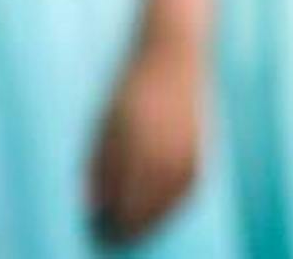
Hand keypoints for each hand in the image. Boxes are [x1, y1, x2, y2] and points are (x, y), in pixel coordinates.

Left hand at [87, 35, 204, 245]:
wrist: (174, 54)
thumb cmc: (131, 88)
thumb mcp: (103, 125)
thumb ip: (97, 167)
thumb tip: (91, 208)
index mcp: (136, 149)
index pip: (124, 207)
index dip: (111, 227)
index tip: (99, 236)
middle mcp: (166, 154)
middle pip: (148, 210)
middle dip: (130, 229)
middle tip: (114, 238)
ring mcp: (188, 151)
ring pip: (170, 202)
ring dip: (153, 219)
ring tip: (136, 227)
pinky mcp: (202, 147)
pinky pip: (187, 187)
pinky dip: (172, 202)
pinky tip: (159, 206)